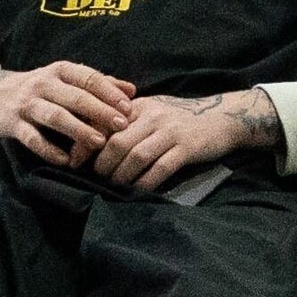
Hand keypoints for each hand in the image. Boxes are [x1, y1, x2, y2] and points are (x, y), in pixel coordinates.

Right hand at [0, 60, 133, 167]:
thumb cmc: (42, 89)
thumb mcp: (67, 79)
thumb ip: (99, 84)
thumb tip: (131, 90)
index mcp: (61, 70)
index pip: (88, 78)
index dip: (109, 92)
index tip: (128, 106)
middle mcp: (43, 83)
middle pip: (75, 97)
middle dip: (99, 111)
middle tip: (120, 125)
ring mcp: (27, 104)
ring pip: (55, 116)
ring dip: (78, 129)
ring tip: (99, 142)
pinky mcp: (13, 124)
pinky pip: (32, 138)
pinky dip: (49, 150)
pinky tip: (66, 160)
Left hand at [91, 87, 280, 192]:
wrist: (221, 118)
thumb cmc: (180, 118)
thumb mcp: (151, 111)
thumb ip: (126, 122)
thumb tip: (92, 141)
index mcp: (140, 105)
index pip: (105, 123)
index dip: (87, 144)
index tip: (76, 160)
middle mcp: (153, 115)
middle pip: (118, 142)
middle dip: (103, 164)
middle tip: (98, 177)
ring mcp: (171, 131)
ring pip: (137, 156)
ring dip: (121, 176)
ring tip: (115, 185)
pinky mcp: (186, 148)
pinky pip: (160, 168)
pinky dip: (145, 182)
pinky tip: (137, 190)